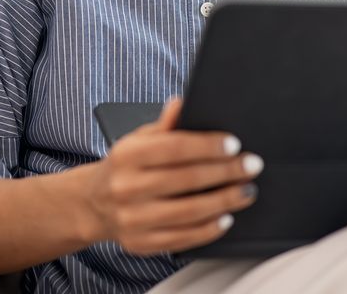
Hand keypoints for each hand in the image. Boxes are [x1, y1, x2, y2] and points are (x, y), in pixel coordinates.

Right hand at [83, 98, 260, 255]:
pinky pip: (183, 238)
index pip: (174, 147)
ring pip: (189, 211)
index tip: (234, 145)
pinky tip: (226, 217)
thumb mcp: (137, 140)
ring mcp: (132, 218)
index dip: (208, 146)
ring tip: (246, 191)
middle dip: (226, 172)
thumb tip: (182, 103)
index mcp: (126, 155)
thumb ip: (164, 126)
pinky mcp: (140, 243)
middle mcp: (126, 187)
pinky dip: (209, 228)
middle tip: (252, 166)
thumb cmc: (125, 167)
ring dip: (225, 201)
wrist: (94, 204)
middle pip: (187, 179)